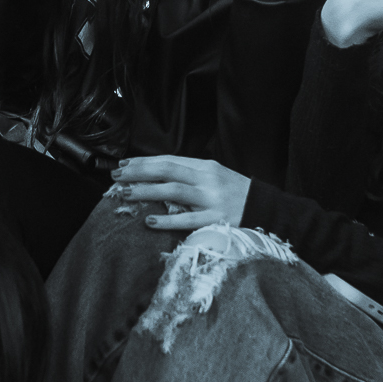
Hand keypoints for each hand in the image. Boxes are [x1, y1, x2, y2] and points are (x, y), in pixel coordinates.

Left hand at [111, 155, 250, 231]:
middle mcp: (207, 179)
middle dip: (139, 172)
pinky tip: (150, 221)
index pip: (169, 160)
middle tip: (117, 175)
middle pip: (167, 171)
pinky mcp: (216, 220)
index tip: (123, 164)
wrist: (265, 210)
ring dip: (146, 191)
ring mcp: (212, 199)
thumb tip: (157, 175)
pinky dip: (167, 220)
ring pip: (173, 191)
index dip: (144, 161)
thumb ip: (190, 175)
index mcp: (205, 167)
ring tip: (126, 193)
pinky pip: (187, 219)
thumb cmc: (235, 194)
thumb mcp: (215, 177)